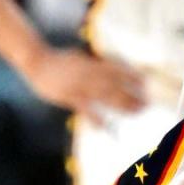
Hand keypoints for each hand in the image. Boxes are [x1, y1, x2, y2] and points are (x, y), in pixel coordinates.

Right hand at [24, 45, 145, 118]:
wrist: (36, 61)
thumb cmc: (60, 59)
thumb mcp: (80, 57)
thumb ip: (95, 63)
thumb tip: (113, 69)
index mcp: (91, 63)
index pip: (117, 70)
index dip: (131, 77)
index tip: (145, 83)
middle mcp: (88, 74)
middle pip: (115, 86)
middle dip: (132, 95)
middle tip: (147, 103)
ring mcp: (78, 86)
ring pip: (105, 97)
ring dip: (122, 105)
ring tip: (136, 112)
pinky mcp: (68, 97)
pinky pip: (84, 109)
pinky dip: (94, 118)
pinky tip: (103, 128)